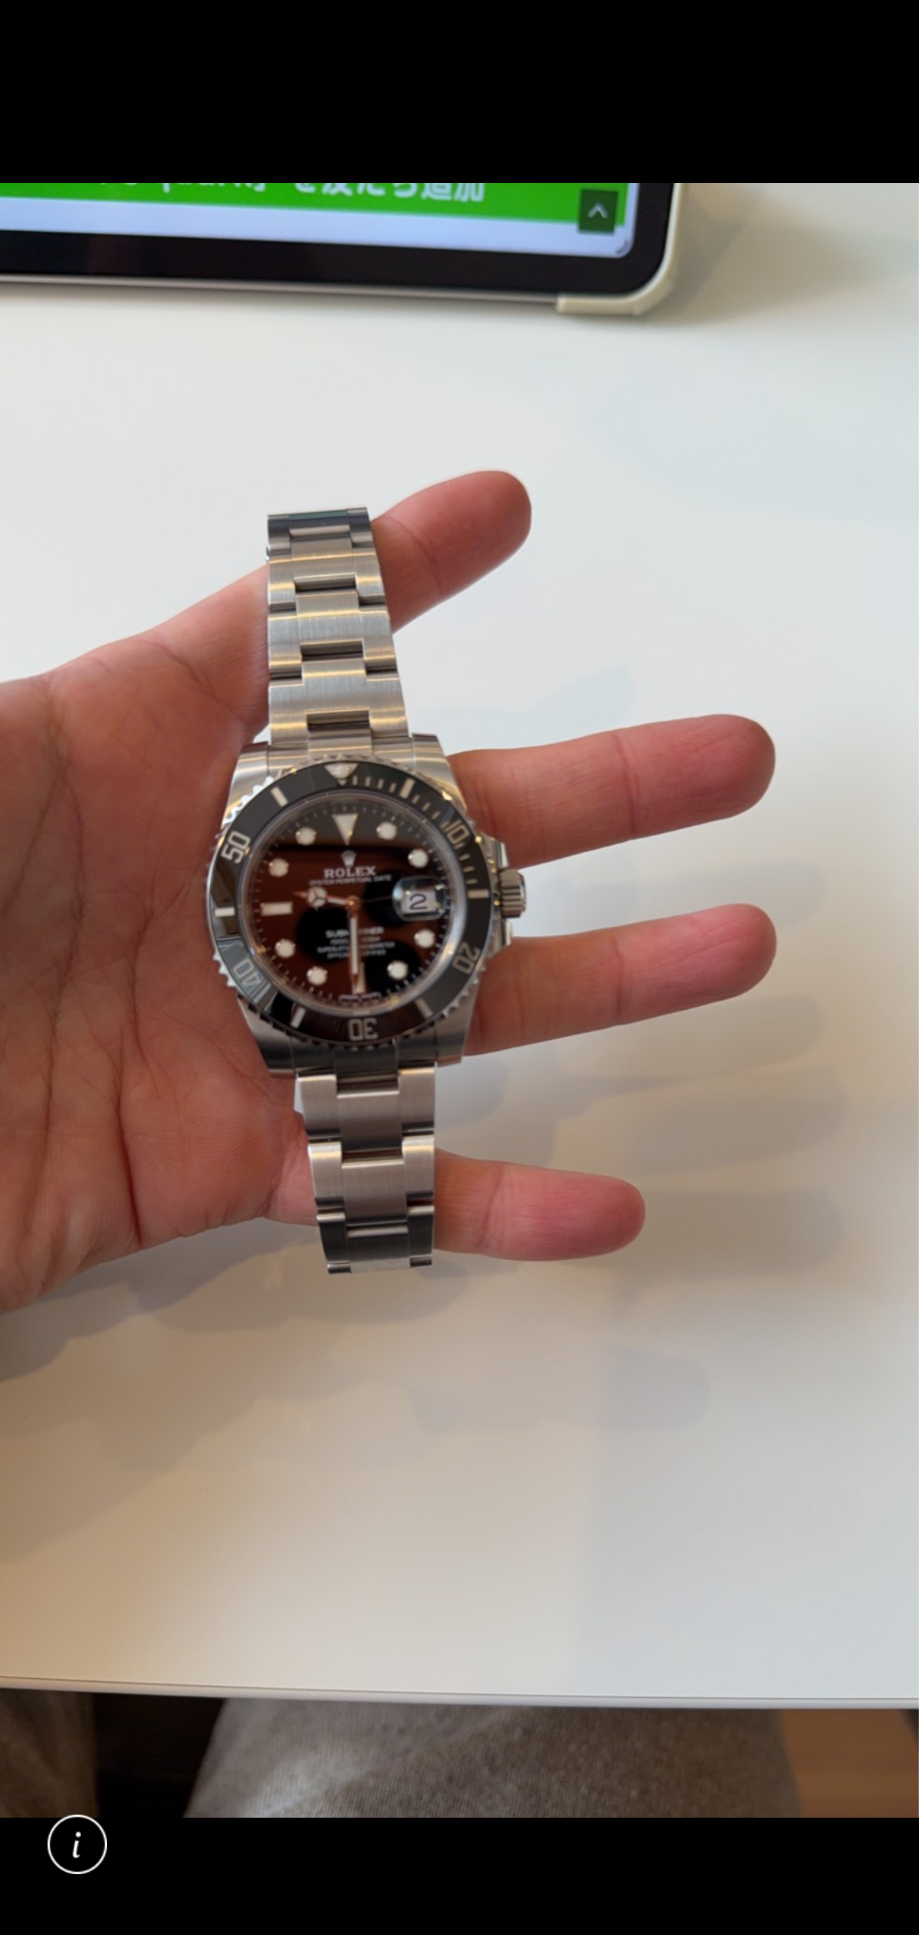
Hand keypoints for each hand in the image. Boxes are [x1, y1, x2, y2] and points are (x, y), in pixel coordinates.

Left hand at [0, 474, 773, 1309]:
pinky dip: (496, 1201)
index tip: (494, 518)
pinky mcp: (222, 1160)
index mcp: (138, 757)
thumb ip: (29, 705)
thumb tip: (176, 599)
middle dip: (593, 787)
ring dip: (599, 980)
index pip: (294, 643)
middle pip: (438, 825)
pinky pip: (387, 1182)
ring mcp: (234, 1024)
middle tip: (713, 761)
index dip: (402, 574)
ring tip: (723, 947)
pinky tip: (598, 1198)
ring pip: (451, 1000)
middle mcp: (215, 886)